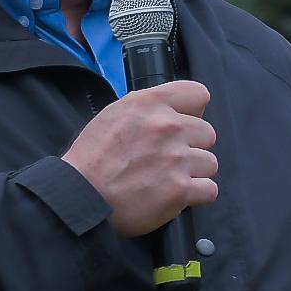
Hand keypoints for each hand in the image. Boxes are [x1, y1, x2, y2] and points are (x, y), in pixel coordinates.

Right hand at [63, 81, 219, 237]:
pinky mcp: (180, 190)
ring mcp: (176, 159)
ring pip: (210, 162)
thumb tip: (172, 114)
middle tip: (169, 159)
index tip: (184, 124)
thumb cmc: (91, 159)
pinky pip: (209, 189)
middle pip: (207, 133)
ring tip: (169, 179)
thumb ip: (148, 110)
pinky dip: (197, 195)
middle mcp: (168, 127)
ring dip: (194, 172)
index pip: (198, 94)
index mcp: (150, 104)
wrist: (80, 196)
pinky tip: (177, 195)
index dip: (193, 112)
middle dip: (192, 146)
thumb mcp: (115, 115)